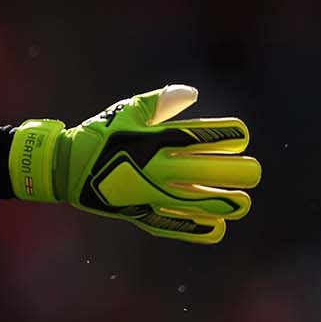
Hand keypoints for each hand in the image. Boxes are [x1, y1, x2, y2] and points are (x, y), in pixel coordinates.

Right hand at [8, 84, 261, 243]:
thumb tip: (193, 93)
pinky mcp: (142, 212)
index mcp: (153, 139)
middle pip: (205, 170)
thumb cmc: (100, 134)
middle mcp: (156, 167)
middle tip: (254, 171)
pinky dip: (198, 228)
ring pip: (196, 201)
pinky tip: (218, 228)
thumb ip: (160, 101)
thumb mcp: (127, 110)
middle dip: (234, 171)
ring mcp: (150, 193)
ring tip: (244, 202)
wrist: (67, 168)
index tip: (242, 135)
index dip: (225, 136)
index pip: (198, 136)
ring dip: (224, 201)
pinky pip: (175, 224)